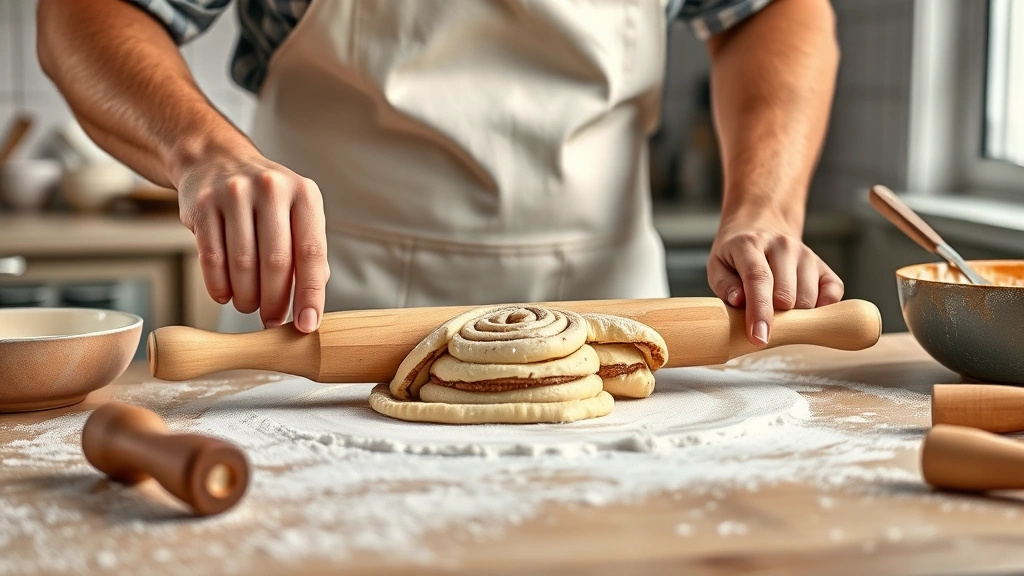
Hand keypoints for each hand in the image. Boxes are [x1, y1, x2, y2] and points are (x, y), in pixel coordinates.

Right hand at [176, 144, 329, 332]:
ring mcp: (234, 194)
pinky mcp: (203, 204)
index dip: (310, 293)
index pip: (312, 252)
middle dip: (274, 301)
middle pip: (276, 262)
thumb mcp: (297, 213)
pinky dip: (219, 285)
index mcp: (304, 194)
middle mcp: (272, 189)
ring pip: (242, 263)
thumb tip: (311, 303)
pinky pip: (211, 257)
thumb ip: (308, 253)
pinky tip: (225, 295)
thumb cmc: (266, 199)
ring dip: (246, 297)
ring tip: (249, 306)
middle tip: (271, 321)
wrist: (216, 160)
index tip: (307, 323)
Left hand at [707, 209, 843, 345]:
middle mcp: (783, 245)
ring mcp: (806, 254)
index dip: (759, 311)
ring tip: (777, 309)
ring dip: (794, 315)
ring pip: (809, 299)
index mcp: (751, 244)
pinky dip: (820, 309)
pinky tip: (802, 308)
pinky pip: (833, 293)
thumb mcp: (718, 266)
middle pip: (787, 294)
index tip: (759, 337)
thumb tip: (740, 301)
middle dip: (775, 318)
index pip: (759, 279)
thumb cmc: (736, 256)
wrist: (761, 227)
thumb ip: (725, 286)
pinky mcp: (824, 265)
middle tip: (762, 320)